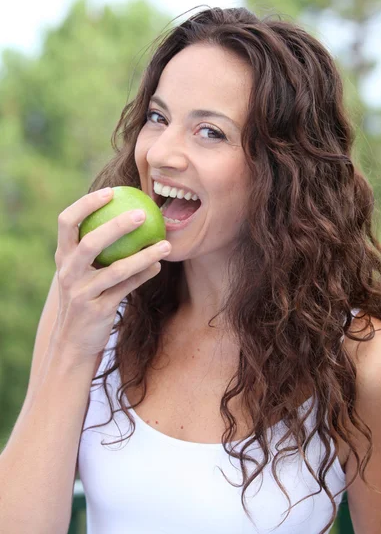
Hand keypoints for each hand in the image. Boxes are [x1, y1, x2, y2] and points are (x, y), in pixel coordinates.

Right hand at [51, 188, 170, 364]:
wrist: (74, 341)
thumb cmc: (85, 296)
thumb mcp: (82, 272)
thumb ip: (92, 247)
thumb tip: (124, 214)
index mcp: (62, 256)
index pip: (66, 221)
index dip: (86, 204)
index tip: (110, 192)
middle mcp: (68, 272)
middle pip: (90, 242)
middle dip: (117, 226)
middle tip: (143, 214)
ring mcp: (81, 292)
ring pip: (115, 269)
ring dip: (143, 255)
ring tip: (165, 244)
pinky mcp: (97, 310)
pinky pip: (126, 288)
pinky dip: (144, 275)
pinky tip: (159, 265)